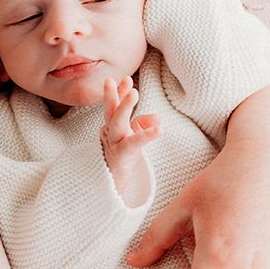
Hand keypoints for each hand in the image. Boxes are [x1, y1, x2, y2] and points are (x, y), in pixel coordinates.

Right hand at [99, 77, 159, 204]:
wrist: (111, 189)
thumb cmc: (123, 161)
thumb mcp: (133, 139)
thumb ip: (142, 125)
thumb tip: (156, 118)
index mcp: (112, 128)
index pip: (114, 107)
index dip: (119, 92)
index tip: (125, 79)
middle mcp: (110, 134)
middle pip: (111, 112)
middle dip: (115, 95)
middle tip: (125, 80)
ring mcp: (113, 145)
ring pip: (116, 123)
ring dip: (124, 106)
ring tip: (134, 93)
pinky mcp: (121, 157)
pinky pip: (133, 144)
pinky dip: (146, 135)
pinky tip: (159, 128)